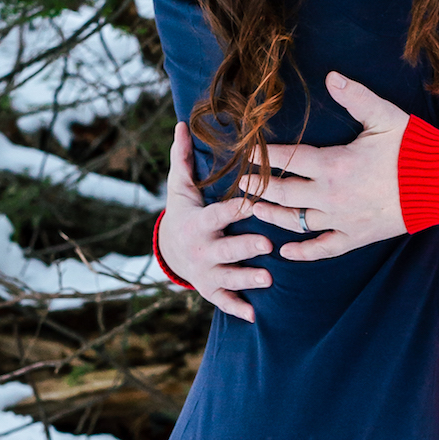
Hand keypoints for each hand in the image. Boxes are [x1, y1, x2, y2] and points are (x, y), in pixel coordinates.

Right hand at [156, 120, 272, 320]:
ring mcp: (206, 272)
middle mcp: (202, 249)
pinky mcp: (211, 290)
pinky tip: (255, 315)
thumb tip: (182, 124)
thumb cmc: (184, 212)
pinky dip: (237, 309)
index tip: (252, 203)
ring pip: (229, 278)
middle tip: (267, 245)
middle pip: (226, 249)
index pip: (217, 215)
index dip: (234, 210)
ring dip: (248, 280)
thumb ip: (183, 158)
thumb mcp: (180, 187)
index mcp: (198, 223)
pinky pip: (224, 302)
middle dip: (245, 248)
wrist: (170, 251)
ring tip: (269, 279)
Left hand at [241, 72, 408, 258]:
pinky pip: (323, 248)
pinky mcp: (356, 237)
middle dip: (258, 186)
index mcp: (333, 164)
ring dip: (271, 215)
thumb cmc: (414, 148)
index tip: (247, 152)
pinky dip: (303, 251)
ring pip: (296, 222)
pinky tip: (285, 251)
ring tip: (254, 209)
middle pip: (282, 193)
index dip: (263, 155)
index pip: (287, 159)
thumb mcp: (384, 116)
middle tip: (240, 183)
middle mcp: (331, 196)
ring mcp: (342, 220)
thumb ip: (354, 97)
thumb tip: (330, 76)